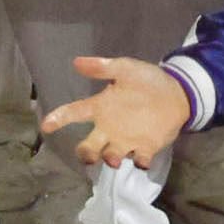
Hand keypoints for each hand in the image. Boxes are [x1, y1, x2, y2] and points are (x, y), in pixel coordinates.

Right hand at [40, 54, 192, 172]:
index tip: (46, 125)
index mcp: (102, 107)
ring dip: (110, 159)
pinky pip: (139, 160)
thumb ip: (102, 67)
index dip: (59, 119)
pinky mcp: (145, 148)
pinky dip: (139, 162)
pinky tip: (142, 158)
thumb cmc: (147, 81)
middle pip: (88, 146)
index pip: (75, 113)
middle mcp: (109, 128)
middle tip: (89, 155)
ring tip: (113, 159)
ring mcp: (127, 140)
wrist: (177, 93)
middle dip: (85, 153)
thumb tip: (76, 62)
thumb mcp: (125, 69)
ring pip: (110, 157)